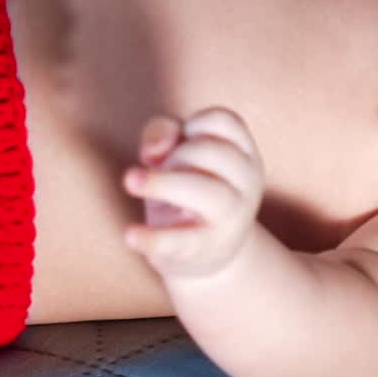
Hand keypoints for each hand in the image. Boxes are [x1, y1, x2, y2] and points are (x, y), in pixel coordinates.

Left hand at [122, 107, 263, 280]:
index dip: (194, 124)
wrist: (208, 255)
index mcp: (245, 154)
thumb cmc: (188, 192)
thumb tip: (154, 151)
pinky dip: (153, 237)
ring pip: (205, 192)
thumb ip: (163, 133)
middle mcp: (248, 183)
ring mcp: (232, 218)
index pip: (224, 121)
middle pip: (211, 152)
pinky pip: (181, 241)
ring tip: (131, 181)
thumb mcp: (178, 156)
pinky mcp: (206, 249)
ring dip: (161, 182)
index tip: (182, 142)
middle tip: (161, 171)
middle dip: (176, 156)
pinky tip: (130, 233)